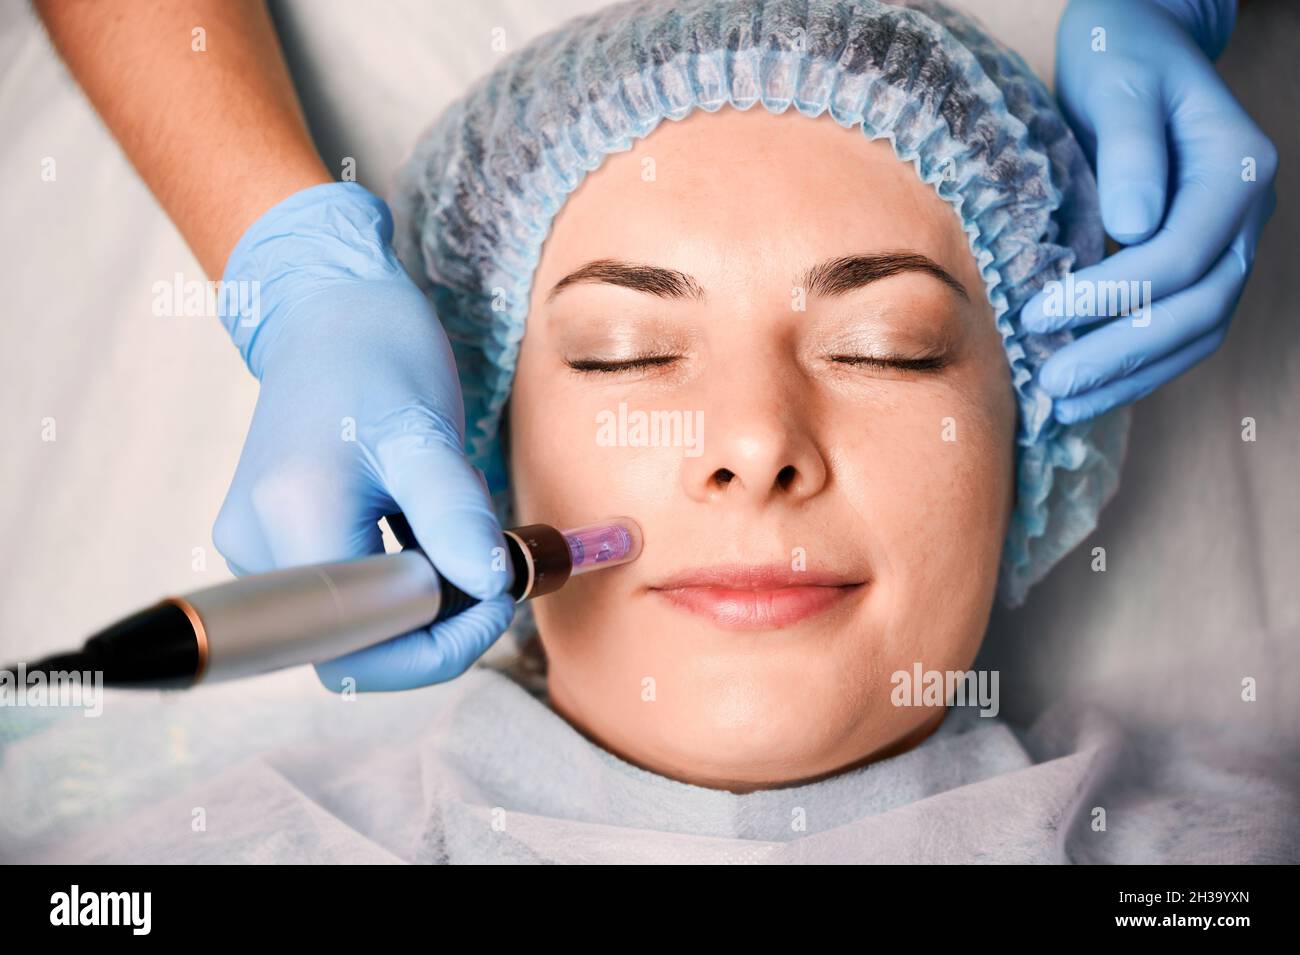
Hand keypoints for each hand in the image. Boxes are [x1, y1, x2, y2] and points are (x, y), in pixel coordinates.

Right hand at [213, 182, 514, 690]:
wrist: (328, 311)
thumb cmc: (377, 355)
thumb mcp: (427, 431)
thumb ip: (454, 515)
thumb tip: (491, 588)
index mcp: (290, 520)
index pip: (357, 651)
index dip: (436, 647)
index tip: (498, 596)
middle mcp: (256, 546)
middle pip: (356, 642)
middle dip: (437, 615)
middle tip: (491, 557)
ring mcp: (259, 545)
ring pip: (356, 618)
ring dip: (423, 587)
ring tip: (448, 515)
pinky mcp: (276, 538)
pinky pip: (347, 589)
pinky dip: (401, 571)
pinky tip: (420, 518)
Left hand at [1021, 0, 1275, 423]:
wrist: (1137, 51)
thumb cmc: (1122, 59)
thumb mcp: (1118, 87)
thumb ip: (1129, 151)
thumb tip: (1133, 225)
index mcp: (1235, 168)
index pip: (1181, 254)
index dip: (1111, 294)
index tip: (1039, 316)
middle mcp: (1245, 214)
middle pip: (1199, 306)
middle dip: (1122, 353)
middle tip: (1053, 386)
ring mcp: (1230, 243)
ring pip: (1197, 331)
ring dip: (1132, 376)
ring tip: (1064, 406)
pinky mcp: (1199, 264)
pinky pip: (1181, 329)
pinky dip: (1137, 365)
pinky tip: (1088, 390)